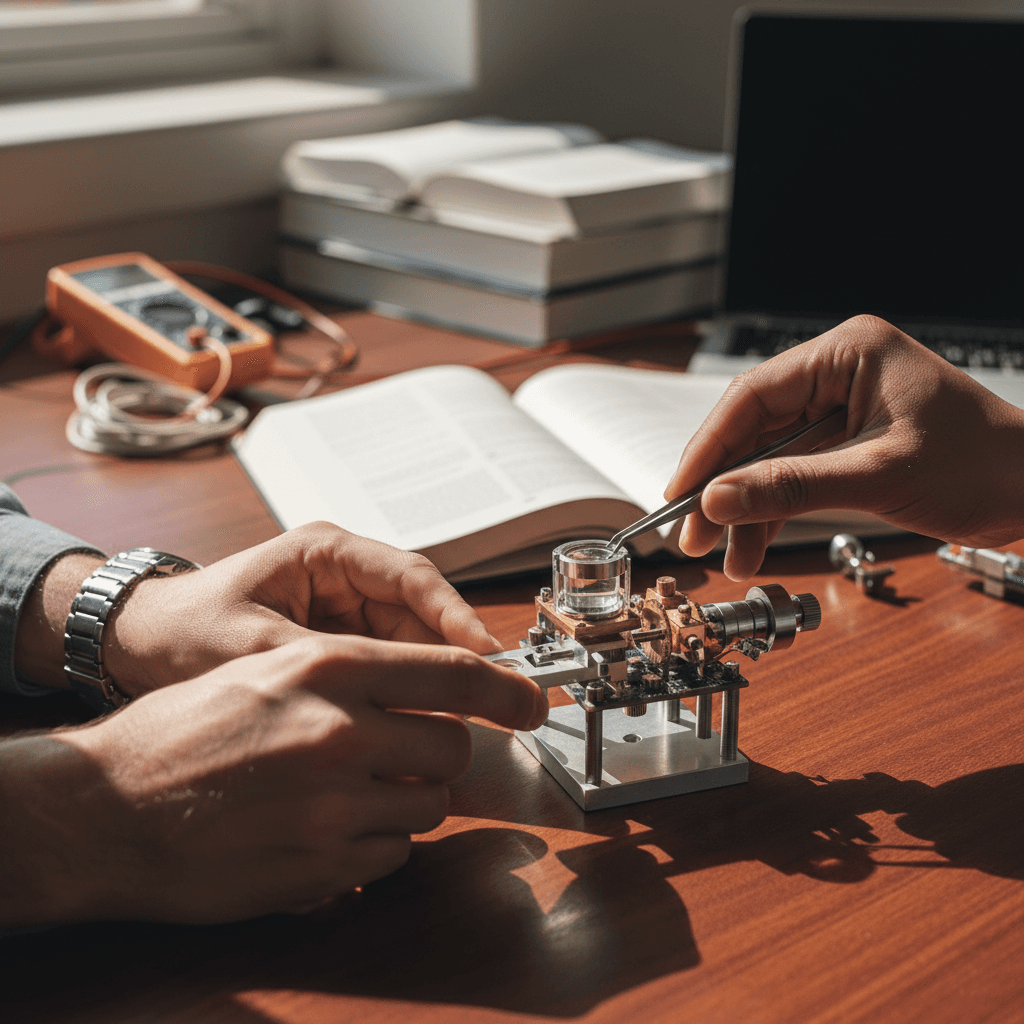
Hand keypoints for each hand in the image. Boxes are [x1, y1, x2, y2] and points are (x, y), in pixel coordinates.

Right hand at [0, 635, 547, 926]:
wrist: (109, 808)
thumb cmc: (184, 731)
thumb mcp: (267, 668)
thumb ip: (352, 675)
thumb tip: (431, 689)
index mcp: (325, 667)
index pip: (449, 672)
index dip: (504, 688)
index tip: (532, 700)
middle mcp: (338, 731)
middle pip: (453, 747)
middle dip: (437, 753)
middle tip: (400, 753)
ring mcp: (332, 805)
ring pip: (428, 807)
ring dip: (403, 801)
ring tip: (343, 792)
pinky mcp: (321, 868)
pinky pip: (390, 856)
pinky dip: (372, 844)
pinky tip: (321, 829)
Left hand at [17, 521, 503, 695]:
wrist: (142, 642)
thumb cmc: (186, 629)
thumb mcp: (252, 647)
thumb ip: (324, 667)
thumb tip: (392, 702)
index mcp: (328, 554)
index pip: (411, 578)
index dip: (456, 616)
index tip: (484, 655)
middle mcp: (347, 575)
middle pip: (423, 611)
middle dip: (458, 653)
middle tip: (500, 698)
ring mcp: (347, 606)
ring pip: (415, 640)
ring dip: (439, 676)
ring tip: (470, 718)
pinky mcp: (343, 639)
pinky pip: (392, 662)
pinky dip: (411, 691)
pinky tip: (425, 723)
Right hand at [665, 315, 1023, 579]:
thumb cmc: (982, 465)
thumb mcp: (877, 476)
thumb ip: (790, 487)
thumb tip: (716, 501)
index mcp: (847, 353)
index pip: (751, 397)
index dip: (708, 449)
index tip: (680, 493)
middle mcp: (838, 372)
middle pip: (752, 429)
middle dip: (722, 485)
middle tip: (692, 532)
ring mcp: (841, 405)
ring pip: (767, 456)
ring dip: (745, 506)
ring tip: (725, 555)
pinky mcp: (847, 439)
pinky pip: (793, 472)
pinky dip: (773, 509)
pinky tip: (754, 544)